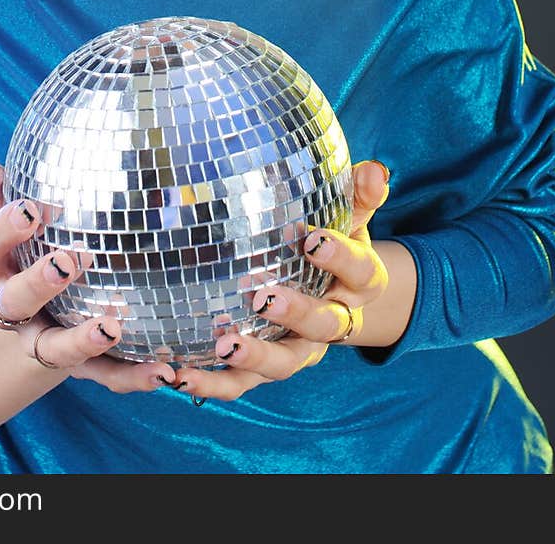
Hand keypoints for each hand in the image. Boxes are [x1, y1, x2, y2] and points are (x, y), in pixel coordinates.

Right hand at [0, 159, 179, 391]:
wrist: (22, 319)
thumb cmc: (22, 246)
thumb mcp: (6, 215)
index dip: (2, 231)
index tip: (29, 210)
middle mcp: (10, 309)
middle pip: (12, 301)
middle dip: (37, 283)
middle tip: (68, 259)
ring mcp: (42, 340)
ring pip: (53, 349)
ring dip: (80, 341)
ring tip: (112, 327)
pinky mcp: (77, 365)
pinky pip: (104, 374)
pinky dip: (131, 376)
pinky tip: (163, 371)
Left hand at [128, 158, 391, 403]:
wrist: (334, 296)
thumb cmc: (334, 244)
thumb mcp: (351, 217)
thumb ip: (360, 195)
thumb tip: (375, 171)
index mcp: (358, 284)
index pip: (359, 272)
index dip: (338, 258)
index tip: (312, 239)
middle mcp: (332, 322)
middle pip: (323, 325)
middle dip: (295, 313)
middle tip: (264, 297)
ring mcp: (298, 349)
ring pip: (283, 363)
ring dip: (253, 358)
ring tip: (223, 346)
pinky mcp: (264, 369)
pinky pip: (240, 383)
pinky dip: (211, 384)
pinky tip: (179, 375)